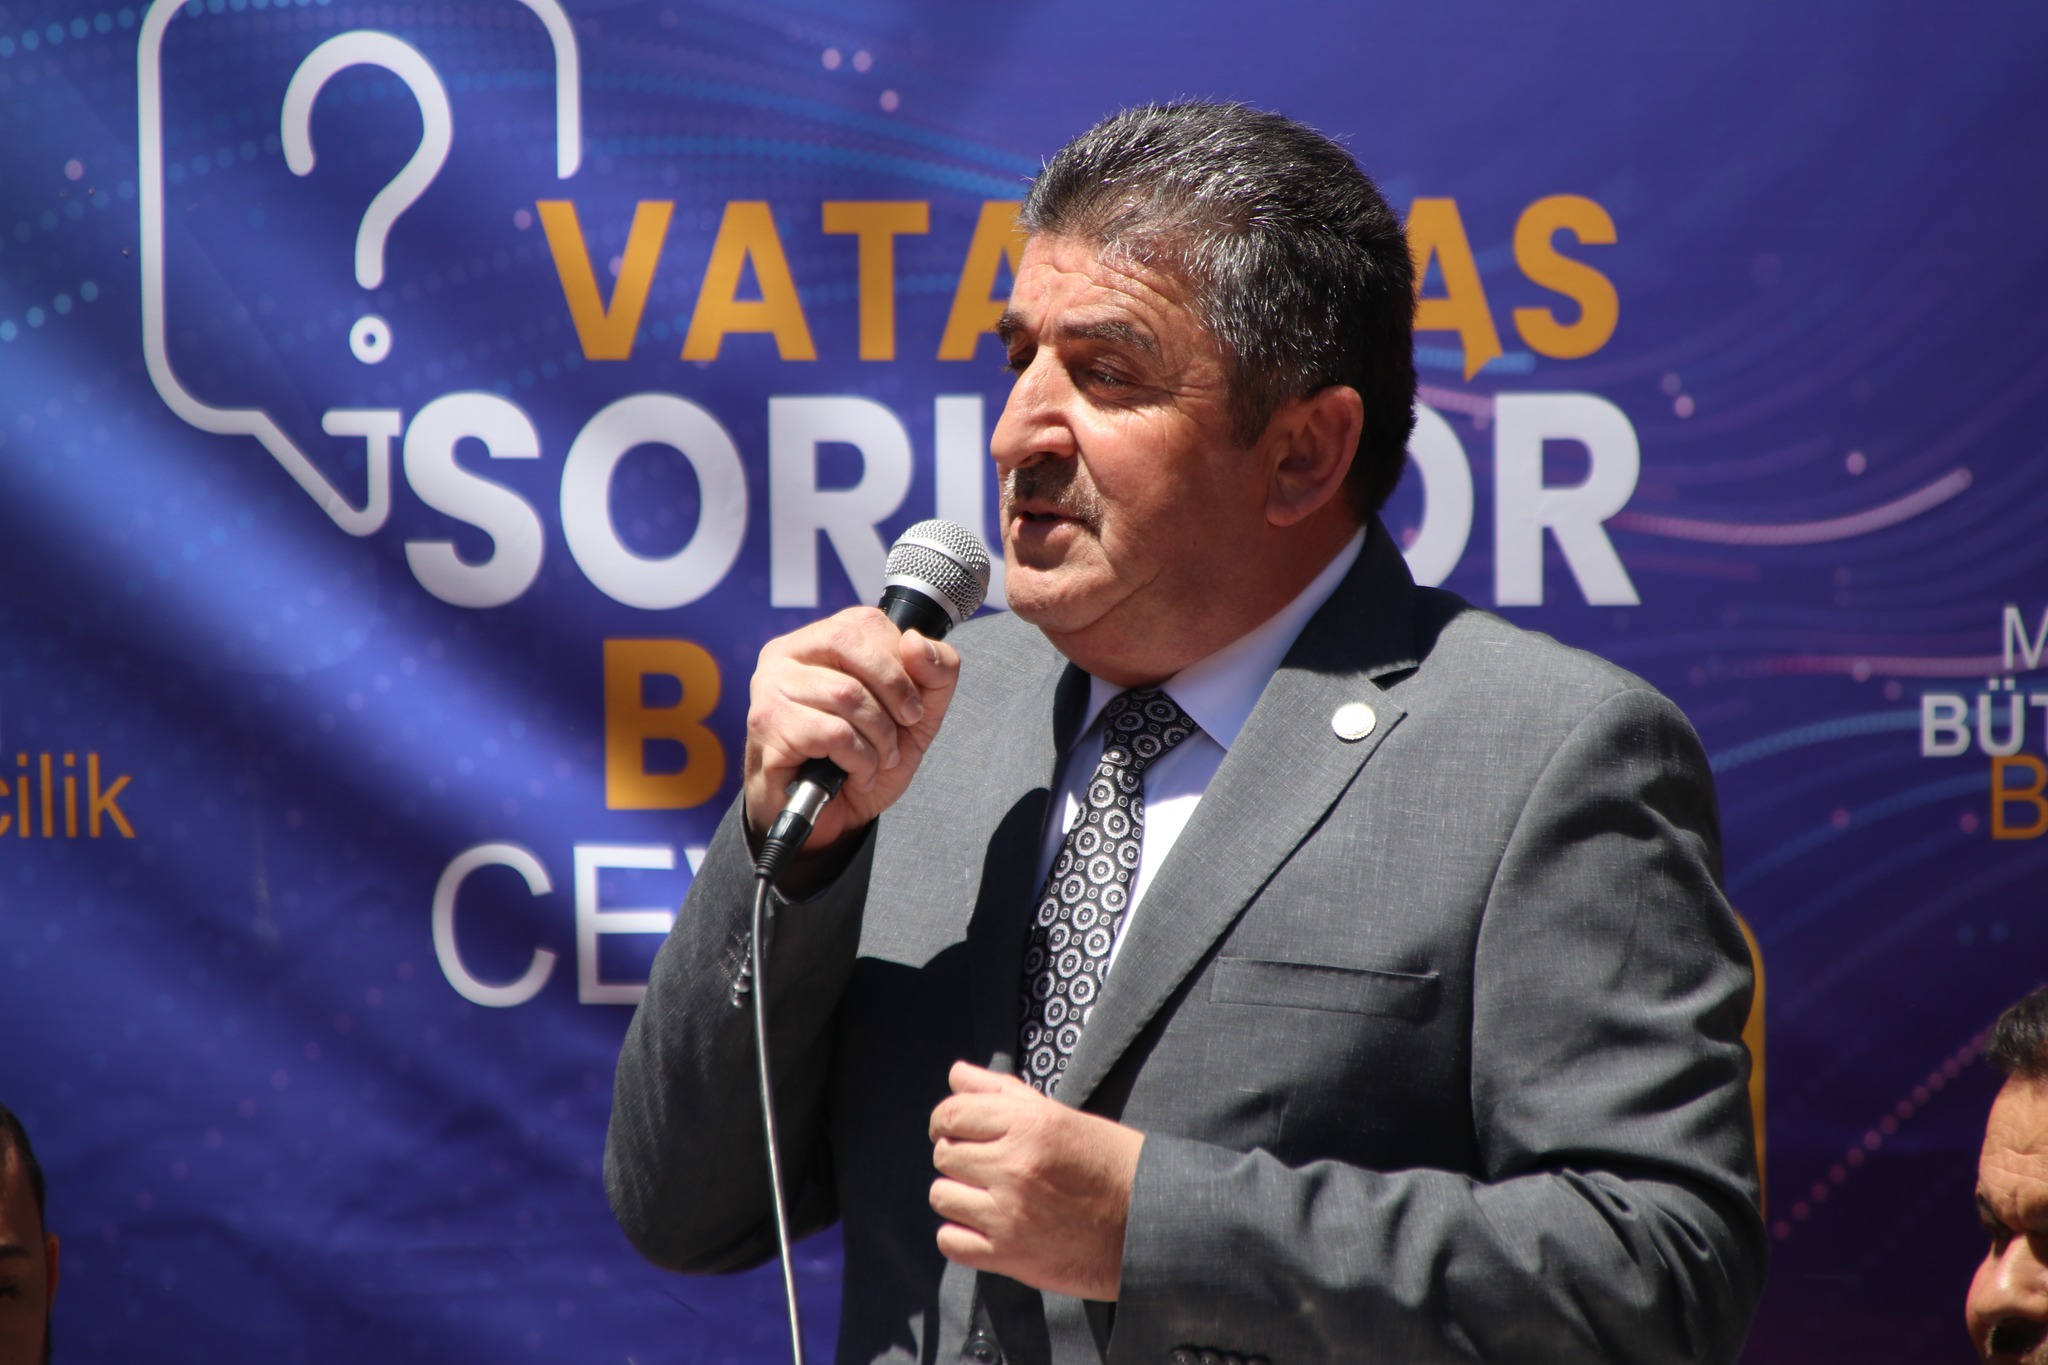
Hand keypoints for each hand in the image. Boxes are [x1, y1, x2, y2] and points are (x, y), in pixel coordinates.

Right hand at [743, 607, 960, 880]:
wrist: (830, 817)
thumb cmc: (866, 757)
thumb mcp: (918, 713)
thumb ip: (936, 672)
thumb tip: (917, 642)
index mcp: (819, 640)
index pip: (866, 623)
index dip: (902, 662)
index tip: (913, 703)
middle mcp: (786, 655)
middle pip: (850, 643)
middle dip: (894, 690)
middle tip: (906, 726)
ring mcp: (771, 688)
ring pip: (845, 693)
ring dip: (879, 736)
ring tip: (878, 758)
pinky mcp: (768, 727)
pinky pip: (832, 732)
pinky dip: (859, 759)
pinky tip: (855, 773)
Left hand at [928, 1061, 1143, 1301]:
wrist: (1149, 1225)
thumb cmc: (1109, 1163)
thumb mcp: (1062, 1116)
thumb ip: (1002, 1092)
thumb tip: (956, 1074)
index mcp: (1030, 1125)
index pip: (951, 1114)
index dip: (947, 1120)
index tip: (957, 1129)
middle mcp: (1015, 1166)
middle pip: (944, 1154)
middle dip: (959, 1156)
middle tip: (986, 1165)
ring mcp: (1009, 1214)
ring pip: (941, 1196)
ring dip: (959, 1195)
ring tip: (988, 1196)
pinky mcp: (1009, 1255)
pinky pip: (950, 1241)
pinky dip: (960, 1234)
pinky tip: (986, 1226)